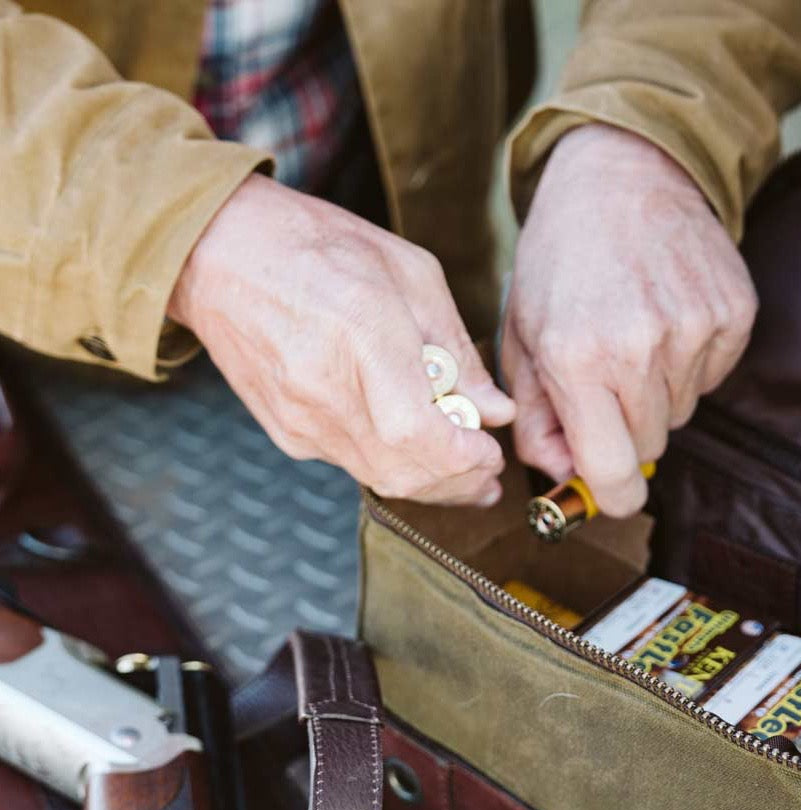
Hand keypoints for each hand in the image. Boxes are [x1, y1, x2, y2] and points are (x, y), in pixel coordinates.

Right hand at [168, 175, 514, 504]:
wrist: (219, 252)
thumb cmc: (321, 248)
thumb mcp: (412, 277)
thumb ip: (458, 352)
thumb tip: (494, 411)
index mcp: (363, 337)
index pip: (418, 435)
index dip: (464, 457)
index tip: (491, 450)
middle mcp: (326, 391)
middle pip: (405, 472)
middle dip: (459, 483)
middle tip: (489, 475)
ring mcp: (301, 420)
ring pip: (381, 477)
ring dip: (431, 484)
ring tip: (465, 472)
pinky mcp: (287, 433)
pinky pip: (353, 465)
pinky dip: (392, 465)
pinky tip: (414, 450)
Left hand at [502, 124, 756, 515]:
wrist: (622, 174)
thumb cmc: (562, 260)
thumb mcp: (523, 338)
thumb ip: (535, 420)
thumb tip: (563, 476)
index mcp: (577, 359)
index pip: (613, 473)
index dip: (611, 494)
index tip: (610, 491)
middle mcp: (640, 348)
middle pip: (649, 448)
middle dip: (626, 428)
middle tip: (607, 376)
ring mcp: (694, 329)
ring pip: (681, 413)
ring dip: (657, 392)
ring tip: (635, 332)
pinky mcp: (733, 312)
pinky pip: (714, 377)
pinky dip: (690, 361)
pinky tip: (666, 315)